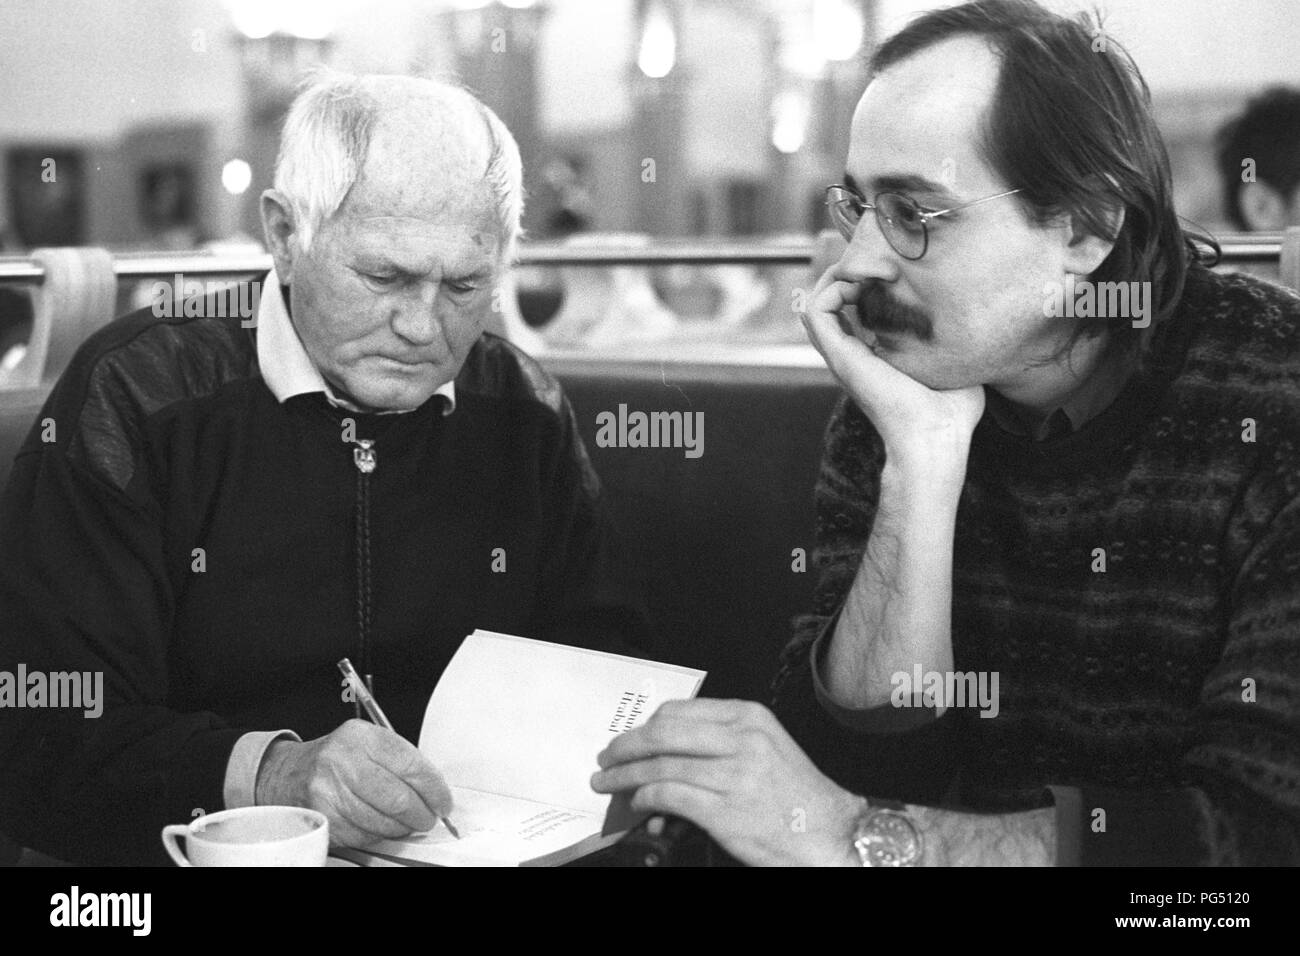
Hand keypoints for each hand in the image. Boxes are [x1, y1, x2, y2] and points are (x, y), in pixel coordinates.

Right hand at [256, 719, 452, 848]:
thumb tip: (436, 792)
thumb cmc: (337, 760)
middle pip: (398, 798)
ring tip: (407, 823)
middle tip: (430, 818)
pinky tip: (381, 826)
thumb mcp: (366, 744)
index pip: (410, 764)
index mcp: (360, 736)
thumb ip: (400, 761)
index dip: (434, 788)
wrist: (286, 775)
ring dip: (403, 828)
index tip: (443, 801)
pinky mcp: (323, 819)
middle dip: (422, 813)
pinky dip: (380, 835)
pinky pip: (364, 835)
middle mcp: (342, 761)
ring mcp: (329, 792)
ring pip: (383, 821)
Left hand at [590, 699, 864, 865]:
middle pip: (662, 734)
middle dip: (625, 748)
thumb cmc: (795, 796)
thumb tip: (664, 752)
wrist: (832, 834)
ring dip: (626, 777)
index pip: (679, 712)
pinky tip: (638, 804)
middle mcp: (741, 739)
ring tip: (608, 785)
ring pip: (661, 765)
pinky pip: (670, 795)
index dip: (644, 726)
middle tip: (605, 759)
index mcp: (748, 717)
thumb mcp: (763, 749)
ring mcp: (734, 774)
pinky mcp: (726, 809)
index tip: (626, 739)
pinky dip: (646, 799)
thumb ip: (719, 742)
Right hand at [800, 270, 984, 470]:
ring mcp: (843, 354)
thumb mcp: (957, 364)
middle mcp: (853, 353)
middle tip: (883, 264)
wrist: (935, 437)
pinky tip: (863, 282)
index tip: (897, 271)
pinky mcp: (840, 355)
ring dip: (837, 275)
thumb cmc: (951, 413)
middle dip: (849, 271)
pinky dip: (832, 287)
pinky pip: (815, 311)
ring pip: (816, 302)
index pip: (852, 310)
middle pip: (830, 301)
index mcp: (874, 356)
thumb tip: (984, 325)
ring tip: (870, 269)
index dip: (865, 282)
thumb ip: (958, 343)